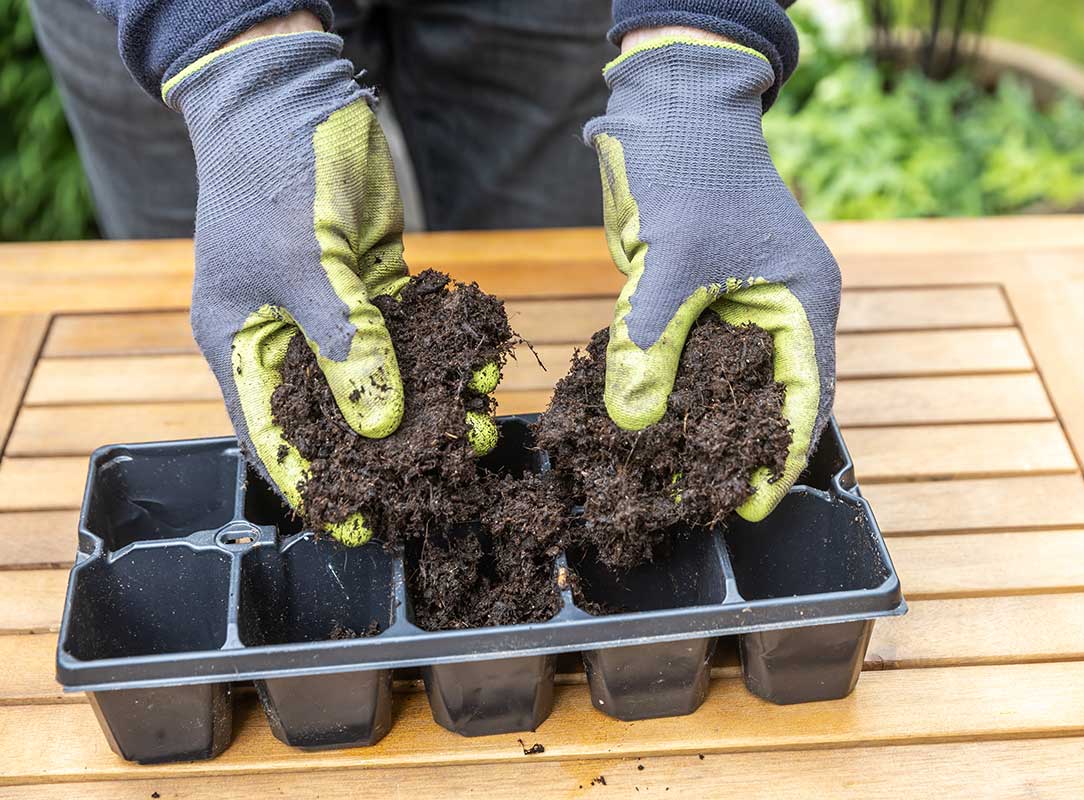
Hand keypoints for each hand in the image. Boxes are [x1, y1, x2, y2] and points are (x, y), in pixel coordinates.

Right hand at [165, 31, 496, 543]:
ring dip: (428, 405)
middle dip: (386, 453)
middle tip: (440, 482)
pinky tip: (483, 371)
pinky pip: (411, 334)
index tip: (359, 531)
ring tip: (477, 432)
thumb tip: (381, 424)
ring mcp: (333, 313)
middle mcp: (286, 339)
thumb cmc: (274, 174)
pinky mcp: (373, 285)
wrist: (295, 96)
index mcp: (241, 346)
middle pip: (335, 417)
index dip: (314, 488)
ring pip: (382, 378)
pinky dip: (444, 353)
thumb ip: (345, 344)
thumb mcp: (304, 263)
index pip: (272, 439)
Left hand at [585, 36, 840, 521]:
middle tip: (698, 500)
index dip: (782, 458)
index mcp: (803, 301)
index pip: (807, 398)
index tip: (751, 507)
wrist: (667, 107)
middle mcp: (779, 311)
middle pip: (766, 400)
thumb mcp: (673, 261)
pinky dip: (669, 387)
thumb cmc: (691, 168)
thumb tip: (630, 420)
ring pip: (723, 383)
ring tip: (667, 476)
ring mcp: (738, 305)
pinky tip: (642, 423)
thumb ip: (651, 341)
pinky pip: (687, 356)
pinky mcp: (698, 299)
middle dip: (736, 451)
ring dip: (699, 425)